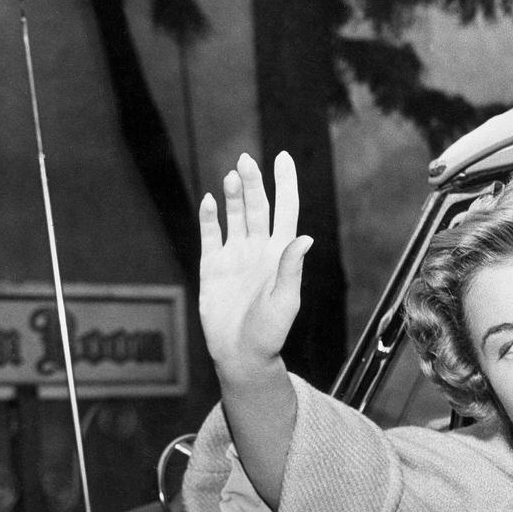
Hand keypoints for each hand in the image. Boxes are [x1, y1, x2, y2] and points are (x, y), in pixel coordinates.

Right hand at [198, 151, 310, 382]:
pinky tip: (209, 200)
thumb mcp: (285, 301)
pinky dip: (209, 217)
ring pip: (235, 216)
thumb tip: (303, 238)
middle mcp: (258, 249)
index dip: (285, 184)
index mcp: (280, 255)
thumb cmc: (270, 333)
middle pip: (257, 207)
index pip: (285, 210)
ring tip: (232, 176)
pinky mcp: (213, 266)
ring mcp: (235, 256)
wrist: (241, 354)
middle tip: (246, 161)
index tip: (282, 157)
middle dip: (253, 183)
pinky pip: (210, 235)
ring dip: (233, 195)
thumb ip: (290, 269)